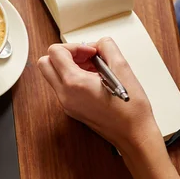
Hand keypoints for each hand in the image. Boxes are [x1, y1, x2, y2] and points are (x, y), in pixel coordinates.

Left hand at [37, 37, 161, 152]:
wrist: (133, 135)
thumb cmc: (130, 109)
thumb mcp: (123, 68)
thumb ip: (107, 48)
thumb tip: (99, 43)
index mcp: (74, 83)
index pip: (55, 52)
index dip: (74, 46)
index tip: (91, 51)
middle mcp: (64, 94)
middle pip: (45, 63)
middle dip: (64, 55)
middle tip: (86, 57)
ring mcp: (66, 103)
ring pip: (53, 75)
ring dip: (69, 65)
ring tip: (94, 68)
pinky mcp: (70, 109)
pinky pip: (62, 86)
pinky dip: (73, 78)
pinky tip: (94, 79)